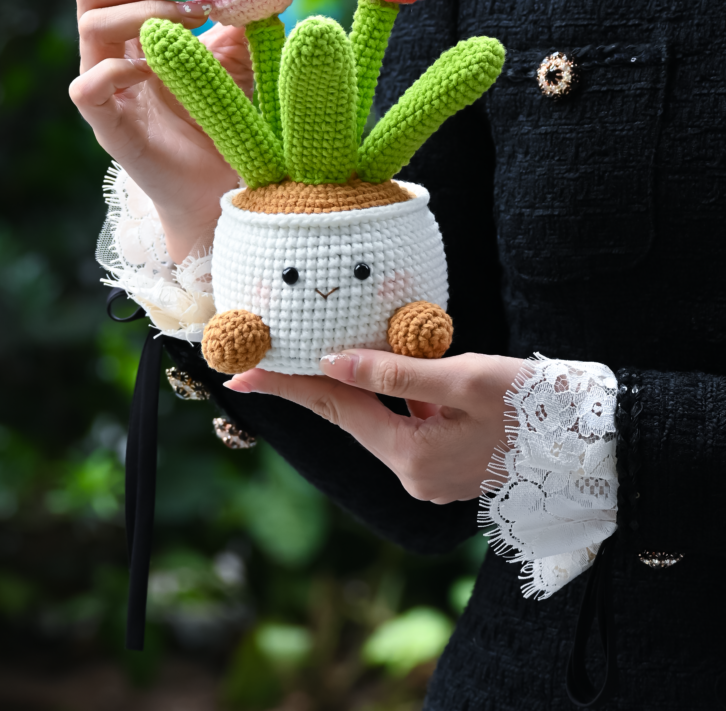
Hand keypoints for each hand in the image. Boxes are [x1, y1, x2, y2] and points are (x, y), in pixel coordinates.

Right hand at [69, 0, 253, 262]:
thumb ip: (244, 18)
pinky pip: (88, 87)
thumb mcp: (242, 59)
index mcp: (137, 31)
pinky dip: (120, 68)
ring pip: (91, 24)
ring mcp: (105, 89)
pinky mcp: (107, 128)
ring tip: (197, 17)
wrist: (223, 188)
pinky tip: (161, 66)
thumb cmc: (228, 121)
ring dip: (145, 9)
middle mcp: (113, 53)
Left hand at [224, 350, 523, 502]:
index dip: (287, 386)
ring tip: (308, 360)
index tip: (241, 374)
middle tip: (258, 363)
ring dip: (348, 389)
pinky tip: (374, 373)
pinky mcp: (447, 464)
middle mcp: (414, 474)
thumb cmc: (535, 404)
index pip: (336, 409)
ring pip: (376, 420)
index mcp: (412, 457)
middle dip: (308, 386)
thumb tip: (332, 360)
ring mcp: (431, 474)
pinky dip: (384, 397)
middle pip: (350, 418)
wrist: (593, 442)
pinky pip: (402, 425)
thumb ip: (396, 372)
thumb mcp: (464, 379)